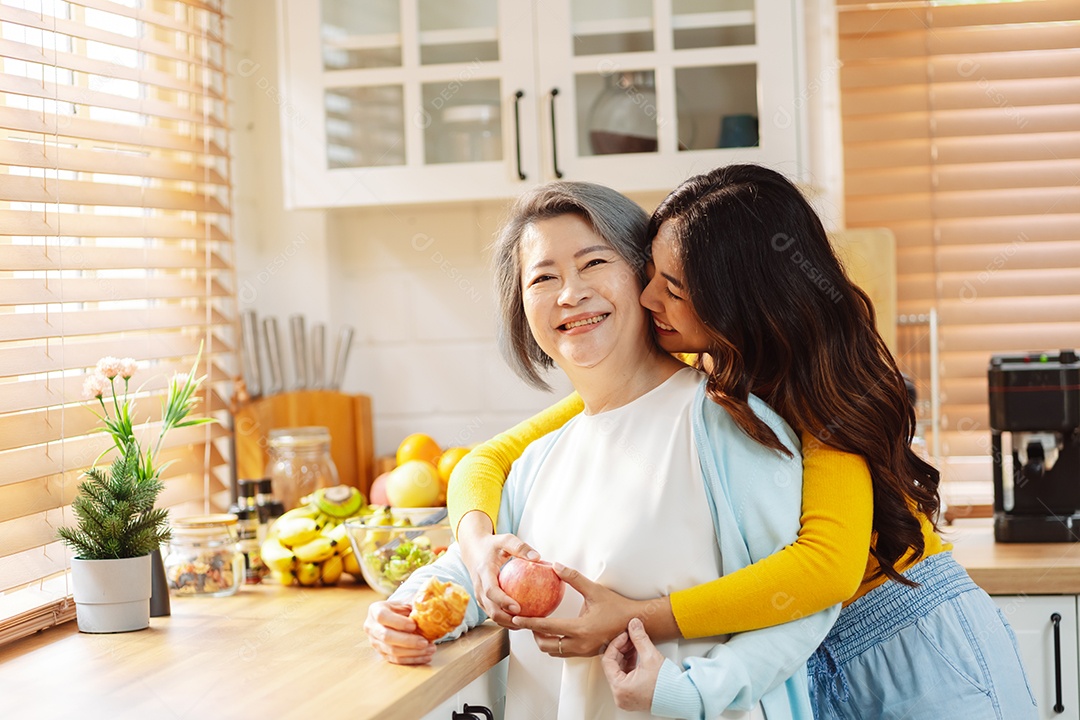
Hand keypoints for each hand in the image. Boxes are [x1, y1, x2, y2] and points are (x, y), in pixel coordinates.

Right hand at [364, 600, 435, 664]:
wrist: (394, 618)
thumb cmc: (401, 609)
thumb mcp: (405, 603)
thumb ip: (414, 607)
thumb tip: (427, 611)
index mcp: (375, 610)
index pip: (382, 616)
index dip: (398, 622)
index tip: (414, 625)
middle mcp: (371, 627)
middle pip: (387, 637)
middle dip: (408, 641)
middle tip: (425, 642)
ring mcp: (375, 642)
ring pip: (392, 651)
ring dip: (413, 652)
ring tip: (430, 649)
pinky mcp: (382, 654)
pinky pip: (396, 660)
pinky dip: (412, 659)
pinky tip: (426, 656)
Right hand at [457, 511, 539, 627]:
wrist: (473, 550)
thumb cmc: (492, 545)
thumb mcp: (505, 540)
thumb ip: (520, 547)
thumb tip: (537, 557)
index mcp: (483, 572)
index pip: (491, 591)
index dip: (503, 601)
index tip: (518, 608)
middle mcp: (479, 587)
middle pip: (491, 610)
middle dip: (508, 620)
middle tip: (528, 622)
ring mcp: (479, 596)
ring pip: (492, 615)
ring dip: (509, 623)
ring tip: (528, 625)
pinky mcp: (482, 600)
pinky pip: (494, 613)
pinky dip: (507, 619)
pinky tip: (523, 619)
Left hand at [513, 563, 644, 656]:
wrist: (636, 623)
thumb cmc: (617, 606)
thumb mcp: (595, 590)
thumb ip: (574, 578)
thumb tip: (555, 566)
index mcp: (580, 629)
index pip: (547, 628)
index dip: (529, 623)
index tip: (516, 619)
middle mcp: (580, 644)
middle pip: (546, 645)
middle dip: (533, 634)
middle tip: (527, 621)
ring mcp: (583, 651)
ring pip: (554, 651)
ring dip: (544, 640)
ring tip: (539, 626)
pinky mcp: (586, 653)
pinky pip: (564, 652)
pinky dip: (555, 643)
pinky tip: (554, 630)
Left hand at [601, 618, 664, 711]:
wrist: (680, 697)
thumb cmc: (667, 684)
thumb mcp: (650, 656)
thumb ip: (639, 638)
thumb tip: (633, 624)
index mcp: (620, 688)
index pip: (607, 661)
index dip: (615, 644)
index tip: (624, 635)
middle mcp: (619, 695)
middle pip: (612, 665)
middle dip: (621, 648)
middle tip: (629, 636)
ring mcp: (625, 697)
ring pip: (618, 670)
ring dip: (625, 654)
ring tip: (634, 643)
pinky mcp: (632, 695)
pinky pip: (625, 676)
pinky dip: (629, 663)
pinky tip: (636, 653)